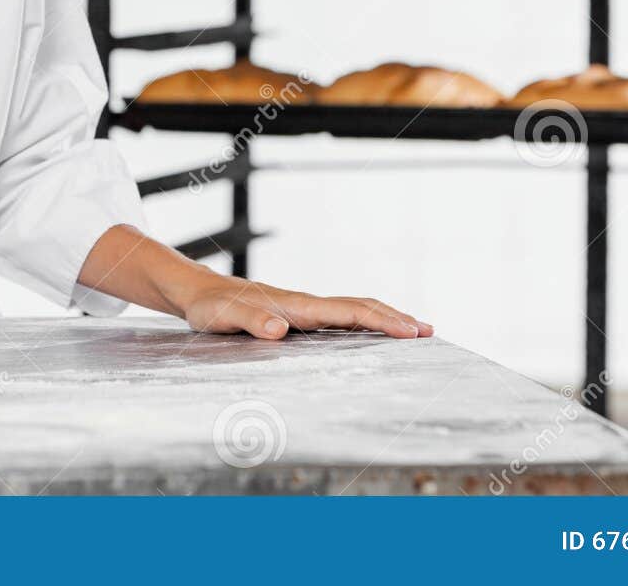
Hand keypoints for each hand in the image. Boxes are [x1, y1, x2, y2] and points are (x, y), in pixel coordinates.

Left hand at [180, 277, 433, 341]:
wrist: (198, 292)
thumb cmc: (210, 308)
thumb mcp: (223, 319)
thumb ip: (250, 322)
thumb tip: (281, 329)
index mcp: (295, 306)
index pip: (347, 312)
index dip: (380, 321)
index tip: (410, 331)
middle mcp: (305, 304)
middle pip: (360, 307)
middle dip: (395, 318)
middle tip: (429, 331)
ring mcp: (304, 308)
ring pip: (354, 310)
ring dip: (385, 318)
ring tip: (416, 330)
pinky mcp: (299, 315)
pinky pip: (341, 318)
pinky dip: (366, 323)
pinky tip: (374, 335)